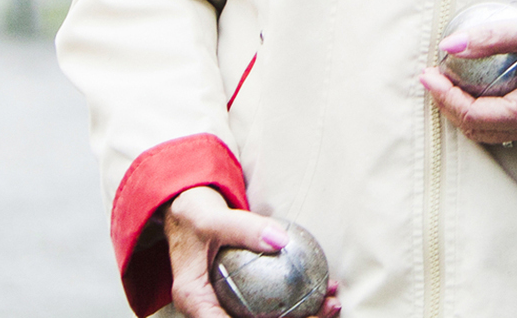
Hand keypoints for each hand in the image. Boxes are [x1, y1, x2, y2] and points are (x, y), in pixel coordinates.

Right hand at [163, 186, 340, 317]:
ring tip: (331, 305)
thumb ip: (245, 229)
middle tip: (326, 310)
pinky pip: (267, 303)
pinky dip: (294, 299)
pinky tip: (322, 288)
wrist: (185, 209)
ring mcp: (224, 303)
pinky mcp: (239, 294)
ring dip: (299, 315)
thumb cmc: (195, 214)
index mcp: (195, 301)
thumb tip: (281, 240)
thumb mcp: (216, 219)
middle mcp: (208, 309)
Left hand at [421, 0, 516, 144]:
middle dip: (450, 105)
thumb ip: (489, 38)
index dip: (446, 96)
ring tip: (445, 81)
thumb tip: (449, 46)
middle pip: (478, 128)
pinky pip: (501, 122)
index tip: (428, 74)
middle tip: (432, 77)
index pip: (475, 115)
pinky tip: (469, 86)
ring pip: (488, 130)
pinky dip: (480, 108)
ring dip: (463, 108)